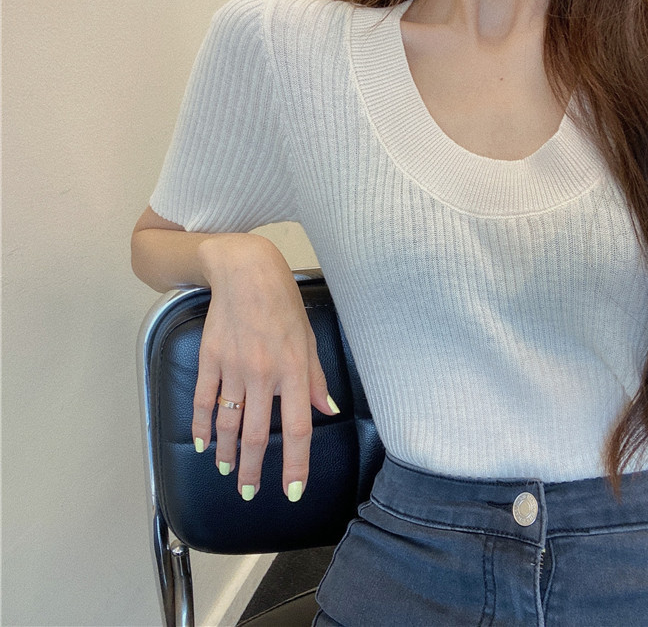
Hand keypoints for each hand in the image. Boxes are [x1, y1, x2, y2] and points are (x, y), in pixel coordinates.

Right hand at [191, 233, 338, 501]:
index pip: (298, 429)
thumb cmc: (283, 303)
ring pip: (228, 424)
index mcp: (293, 371)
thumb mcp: (309, 338)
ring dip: (228, 454)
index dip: (296, 464)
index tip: (292, 490)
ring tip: (228, 472)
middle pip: (257, 435)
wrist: (245, 271)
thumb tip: (327, 412)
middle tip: (249, 494)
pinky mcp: (210, 359)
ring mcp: (232, 368)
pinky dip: (202, 425)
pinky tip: (203, 444)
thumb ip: (317, 379)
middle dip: (253, 470)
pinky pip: (203, 400)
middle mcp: (263, 374)